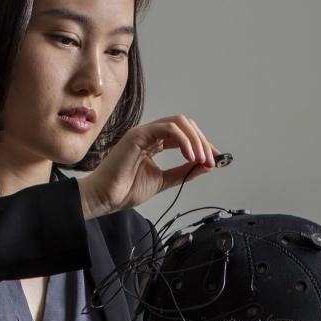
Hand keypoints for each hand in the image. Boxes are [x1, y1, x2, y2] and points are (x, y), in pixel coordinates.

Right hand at [79, 115, 219, 218]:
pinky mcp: (138, 135)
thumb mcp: (164, 180)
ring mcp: (143, 132)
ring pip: (179, 122)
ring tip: (202, 159)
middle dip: (203, 141)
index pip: (185, 134)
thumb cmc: (125, 189)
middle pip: (185, 124)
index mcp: (154, 142)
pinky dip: (184, 140)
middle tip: (212, 160)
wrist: (105, 198)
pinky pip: (168, 129)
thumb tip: (205, 165)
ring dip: (196, 140)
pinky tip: (190, 156)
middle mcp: (150, 134)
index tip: (215, 159)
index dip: (203, 144)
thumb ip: (183, 171)